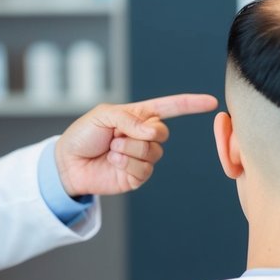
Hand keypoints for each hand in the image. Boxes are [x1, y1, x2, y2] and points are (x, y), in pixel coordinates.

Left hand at [55, 94, 218, 196]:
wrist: (67, 163)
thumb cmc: (83, 135)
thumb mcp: (104, 115)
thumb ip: (129, 118)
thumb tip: (153, 132)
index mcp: (139, 116)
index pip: (170, 108)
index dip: (191, 104)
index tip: (211, 102)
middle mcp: (144, 136)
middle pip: (162, 133)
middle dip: (142, 133)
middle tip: (117, 135)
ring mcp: (142, 157)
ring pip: (153, 152)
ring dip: (129, 150)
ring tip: (112, 149)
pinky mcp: (137, 176)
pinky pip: (144, 170)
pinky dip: (127, 164)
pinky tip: (113, 162)